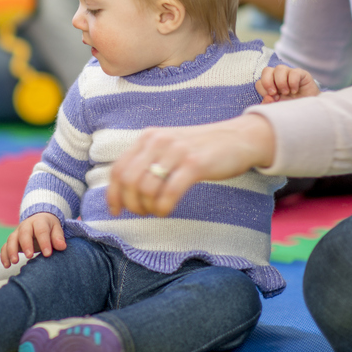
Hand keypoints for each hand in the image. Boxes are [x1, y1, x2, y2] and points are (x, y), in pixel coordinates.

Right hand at [0, 213, 64, 267]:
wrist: (39, 220)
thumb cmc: (49, 228)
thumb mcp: (56, 229)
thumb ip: (58, 237)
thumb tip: (62, 246)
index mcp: (39, 222)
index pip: (41, 230)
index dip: (44, 242)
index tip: (48, 254)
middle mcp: (26, 226)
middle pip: (24, 233)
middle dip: (26, 244)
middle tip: (29, 256)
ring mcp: (17, 233)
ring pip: (11, 239)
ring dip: (12, 250)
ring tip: (15, 261)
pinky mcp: (12, 240)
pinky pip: (5, 246)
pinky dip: (4, 255)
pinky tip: (7, 265)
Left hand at [106, 115, 276, 216]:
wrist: (239, 138)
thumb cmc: (201, 149)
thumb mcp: (169, 147)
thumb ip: (148, 161)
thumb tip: (125, 190)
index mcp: (148, 137)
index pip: (118, 169)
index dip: (113, 194)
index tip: (115, 211)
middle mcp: (158, 141)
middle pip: (128, 180)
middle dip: (130, 203)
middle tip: (141, 213)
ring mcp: (176, 151)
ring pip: (146, 188)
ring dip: (148, 207)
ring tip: (156, 211)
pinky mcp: (194, 164)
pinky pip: (169, 193)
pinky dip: (163, 207)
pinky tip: (166, 211)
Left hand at [255, 65, 318, 102]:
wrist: (309, 110)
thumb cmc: (291, 107)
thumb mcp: (277, 108)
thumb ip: (269, 104)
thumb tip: (267, 97)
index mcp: (270, 85)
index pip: (260, 82)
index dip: (263, 90)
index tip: (272, 99)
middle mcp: (278, 77)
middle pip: (266, 70)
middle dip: (268, 82)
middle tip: (275, 93)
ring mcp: (289, 74)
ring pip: (279, 68)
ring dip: (281, 82)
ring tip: (286, 93)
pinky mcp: (301, 74)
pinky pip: (294, 72)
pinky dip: (292, 82)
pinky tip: (295, 90)